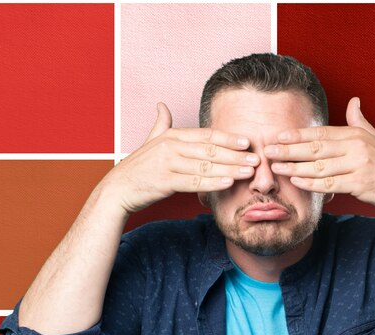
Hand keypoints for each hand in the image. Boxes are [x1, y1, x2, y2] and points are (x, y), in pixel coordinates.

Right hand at [99, 103, 259, 214]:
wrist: (118, 189)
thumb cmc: (138, 168)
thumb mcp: (150, 141)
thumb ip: (160, 124)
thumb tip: (162, 105)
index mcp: (172, 136)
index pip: (206, 135)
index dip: (227, 138)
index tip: (247, 142)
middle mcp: (171, 146)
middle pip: (210, 150)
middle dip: (235, 154)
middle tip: (256, 158)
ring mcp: (168, 163)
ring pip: (205, 166)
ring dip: (230, 169)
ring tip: (249, 172)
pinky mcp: (165, 181)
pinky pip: (194, 182)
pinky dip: (213, 183)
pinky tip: (228, 183)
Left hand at [263, 97, 374, 214]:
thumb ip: (359, 121)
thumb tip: (353, 101)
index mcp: (356, 134)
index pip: (321, 133)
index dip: (298, 135)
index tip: (278, 136)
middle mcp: (356, 146)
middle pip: (316, 148)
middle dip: (290, 150)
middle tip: (268, 151)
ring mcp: (358, 164)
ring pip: (320, 166)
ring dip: (295, 168)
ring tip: (276, 168)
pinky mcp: (360, 183)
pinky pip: (330, 183)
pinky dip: (312, 183)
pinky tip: (297, 182)